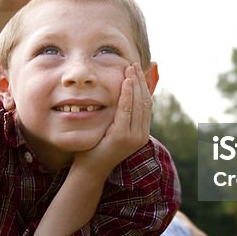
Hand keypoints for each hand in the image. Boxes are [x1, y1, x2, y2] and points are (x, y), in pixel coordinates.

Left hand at [74, 63, 152, 177]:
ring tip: (130, 69)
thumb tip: (123, 98)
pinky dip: (127, 94)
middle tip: (133, 65)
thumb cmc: (98, 148)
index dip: (143, 86)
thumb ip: (120, 117)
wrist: (90, 169)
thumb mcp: (112, 130)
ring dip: (134, 84)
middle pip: (145, 101)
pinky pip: (126, 110)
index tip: (136, 71)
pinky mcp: (122, 136)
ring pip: (138, 103)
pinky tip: (126, 82)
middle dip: (140, 81)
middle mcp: (141, 135)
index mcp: (141, 133)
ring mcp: (133, 136)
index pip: (146, 104)